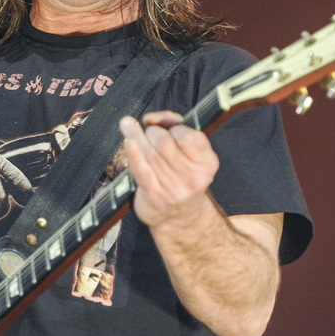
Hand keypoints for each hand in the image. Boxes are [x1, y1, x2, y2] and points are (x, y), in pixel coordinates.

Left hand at [119, 111, 218, 229]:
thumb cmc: (181, 174)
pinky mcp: (155, 196)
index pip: (189, 136)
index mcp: (207, 162)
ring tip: (127, 124)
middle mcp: (194, 177)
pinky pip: (140, 169)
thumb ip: (174, 126)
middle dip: (152, 132)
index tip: (164, 126)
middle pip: (164, 142)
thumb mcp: (188, 151)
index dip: (173, 126)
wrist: (181, 216)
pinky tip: (128, 141)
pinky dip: (132, 153)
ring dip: (136, 136)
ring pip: (149, 154)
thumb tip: (152, 118)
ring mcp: (174, 188)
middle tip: (148, 134)